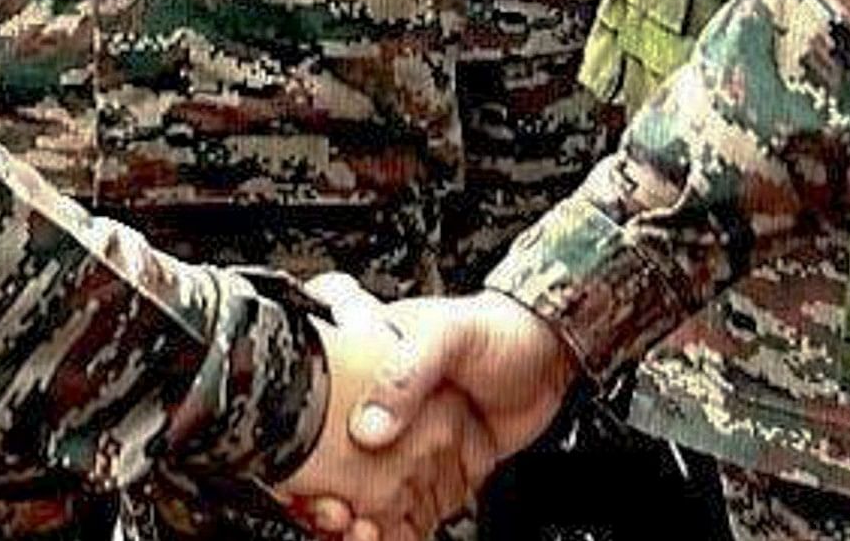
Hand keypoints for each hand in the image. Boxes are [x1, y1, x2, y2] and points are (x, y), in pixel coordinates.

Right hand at [274, 279, 538, 540]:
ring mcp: (406, 440)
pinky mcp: (434, 469)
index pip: (311, 400)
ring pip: (363, 488)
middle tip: (329, 515)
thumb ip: (408, 373)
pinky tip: (386, 538)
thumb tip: (367, 428)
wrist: (555, 358)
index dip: (296, 441)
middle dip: (321, 494)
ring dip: (353, 518)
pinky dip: (393, 527)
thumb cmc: (500, 330)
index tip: (295, 477)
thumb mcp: (450, 336)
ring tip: (360, 533)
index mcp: (366, 359)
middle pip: (329, 457)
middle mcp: (378, 404)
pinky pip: (405, 504)